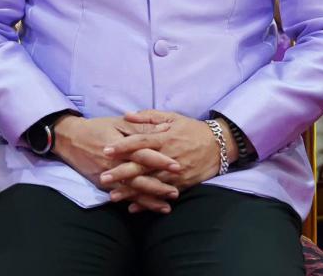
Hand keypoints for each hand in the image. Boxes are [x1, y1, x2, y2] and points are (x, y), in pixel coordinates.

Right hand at [53, 116, 180, 213]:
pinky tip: (146, 208)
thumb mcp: (119, 123)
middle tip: (176, 192)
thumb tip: (163, 129)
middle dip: (158, 186)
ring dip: (149, 199)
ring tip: (166, 206)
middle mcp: (115, 163)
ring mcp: (108, 175)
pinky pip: (121, 195)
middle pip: (139, 177)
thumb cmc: (97, 127)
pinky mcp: (103, 183)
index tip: (177, 166)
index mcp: (121, 145)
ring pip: (131, 190)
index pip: (143, 154)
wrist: (70, 138)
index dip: (160, 160)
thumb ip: (140, 127)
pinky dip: (135, 203)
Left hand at [100, 110, 227, 204]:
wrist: (219, 145)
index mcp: (164, 138)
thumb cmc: (192, 129)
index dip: (123, 146)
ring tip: (113, 195)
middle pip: (141, 166)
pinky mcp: (182, 184)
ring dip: (131, 190)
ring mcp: (175, 172)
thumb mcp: (172, 117)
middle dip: (121, 172)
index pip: (140, 142)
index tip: (106, 149)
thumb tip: (127, 115)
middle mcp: (168, 156)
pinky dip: (148, 202)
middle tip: (103, 177)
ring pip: (149, 183)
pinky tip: (133, 208)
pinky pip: (162, 194)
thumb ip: (149, 117)